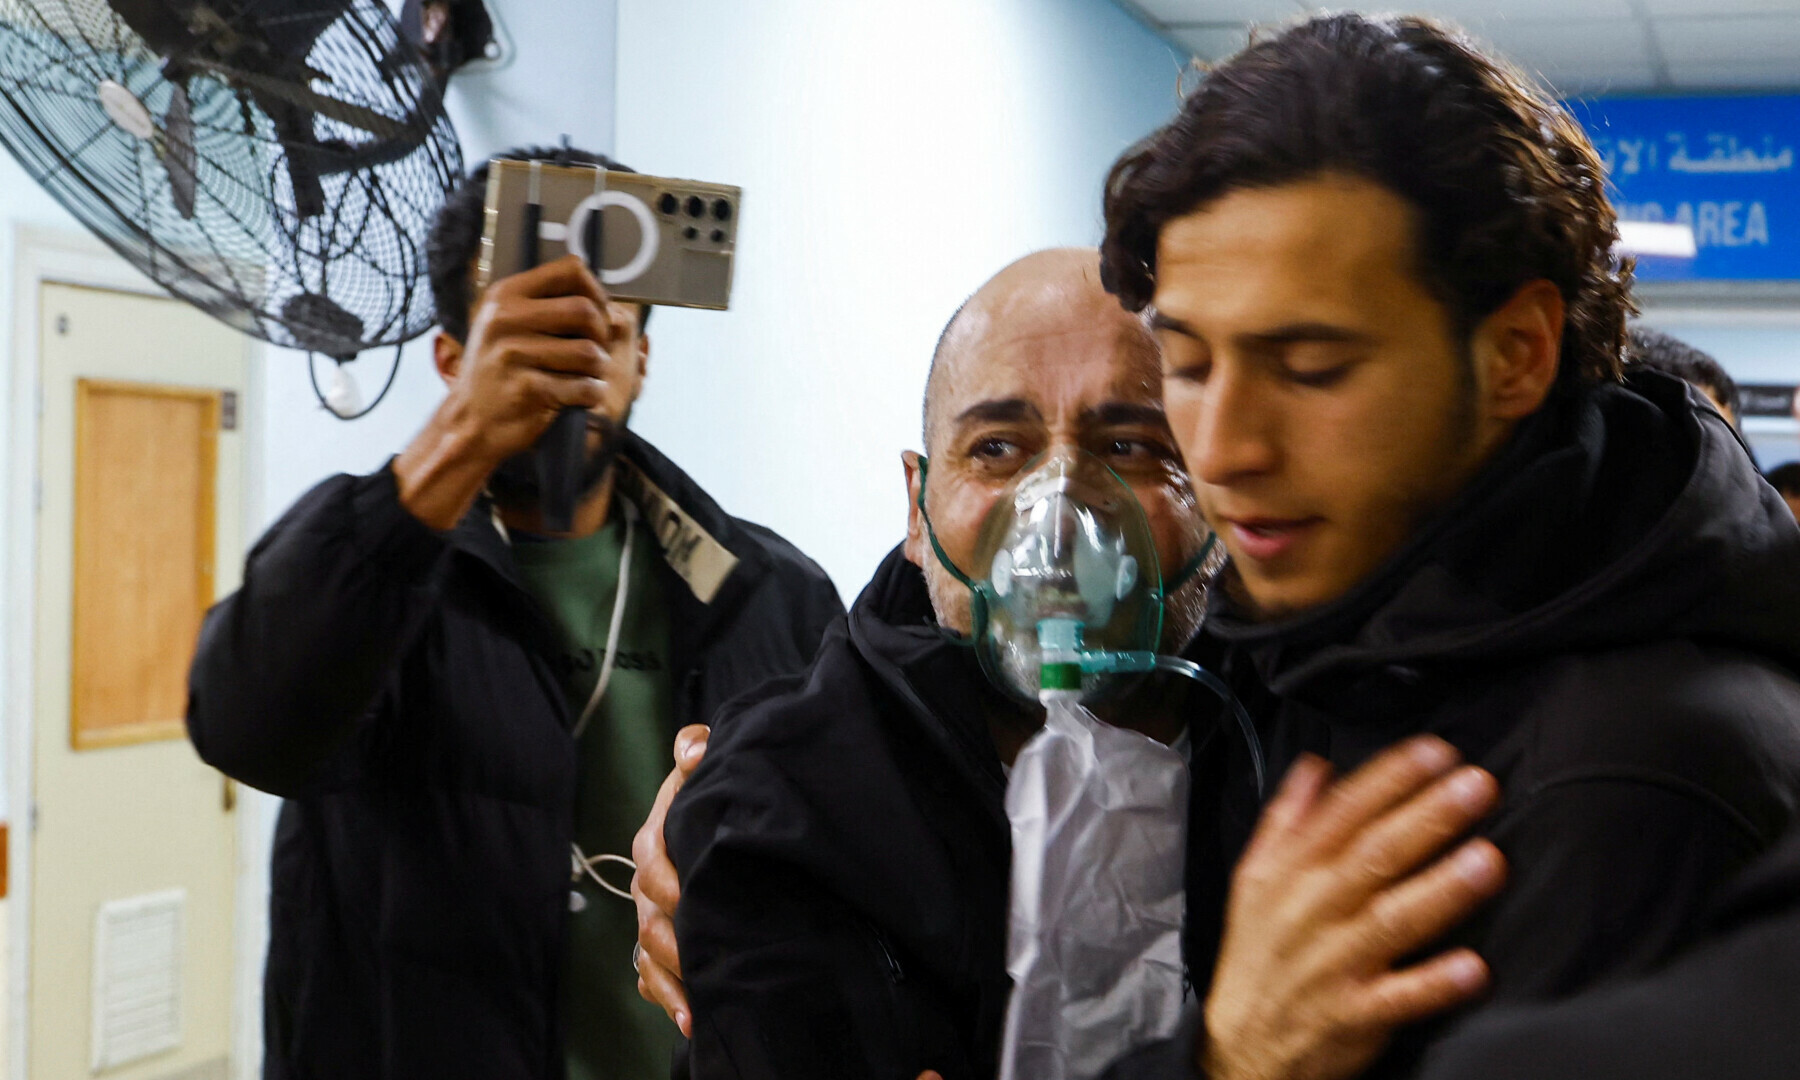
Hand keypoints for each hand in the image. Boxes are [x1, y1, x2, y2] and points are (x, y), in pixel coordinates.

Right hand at [394, 256, 637, 528]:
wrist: (469, 421)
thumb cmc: (499, 370)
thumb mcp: (506, 325)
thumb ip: (546, 305)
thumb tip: (602, 299)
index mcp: (505, 295)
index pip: (570, 270)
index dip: (596, 292)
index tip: (597, 313)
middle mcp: (505, 319)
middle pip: (586, 312)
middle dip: (601, 335)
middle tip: (594, 352)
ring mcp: (513, 354)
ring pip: (590, 352)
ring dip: (599, 369)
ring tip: (586, 376)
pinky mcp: (527, 389)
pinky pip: (584, 387)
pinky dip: (592, 394)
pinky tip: (581, 396)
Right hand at [631, 724, 709, 1036]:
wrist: (700, 826)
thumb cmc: (698, 800)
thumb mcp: (697, 773)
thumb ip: (695, 751)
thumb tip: (696, 744)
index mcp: (652, 846)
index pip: (653, 867)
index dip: (668, 884)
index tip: (689, 898)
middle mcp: (646, 889)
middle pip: (650, 924)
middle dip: (673, 947)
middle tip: (702, 965)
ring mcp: (650, 923)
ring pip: (650, 959)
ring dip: (670, 986)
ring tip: (695, 1011)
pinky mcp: (660, 950)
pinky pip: (652, 980)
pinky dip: (667, 1000)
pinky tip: (692, 1021)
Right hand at [1202, 736, 1506, 1079]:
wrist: (1240, 1046)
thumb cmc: (1258, 956)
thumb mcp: (1255, 879)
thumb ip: (1287, 819)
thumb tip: (1315, 766)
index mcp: (1291, 872)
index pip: (1343, 812)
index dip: (1391, 778)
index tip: (1436, 752)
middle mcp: (1313, 910)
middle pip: (1374, 855)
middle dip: (1428, 817)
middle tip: (1477, 786)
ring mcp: (1334, 963)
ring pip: (1391, 919)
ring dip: (1441, 889)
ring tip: (1487, 860)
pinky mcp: (1355, 1015)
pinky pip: (1399, 997)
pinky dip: (1433, 983)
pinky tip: (1471, 967)